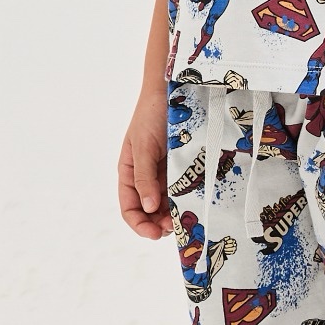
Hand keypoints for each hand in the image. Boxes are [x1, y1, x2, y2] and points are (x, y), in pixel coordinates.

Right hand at [118, 83, 172, 239]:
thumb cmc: (151, 116)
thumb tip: (149, 208)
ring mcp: (165, 172)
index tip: (155, 234)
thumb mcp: (143, 147)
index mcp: (129, 173)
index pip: (129, 207)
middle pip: (150, 211)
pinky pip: (183, 188)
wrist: (171, 91)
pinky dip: (187, 199)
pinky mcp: (182, 166)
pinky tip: (195, 203)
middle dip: (160, 223)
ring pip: (168, 203)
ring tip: (185, 219)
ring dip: (174, 215)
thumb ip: (144, 177)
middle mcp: (147, 177)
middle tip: (175, 228)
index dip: (140, 224)